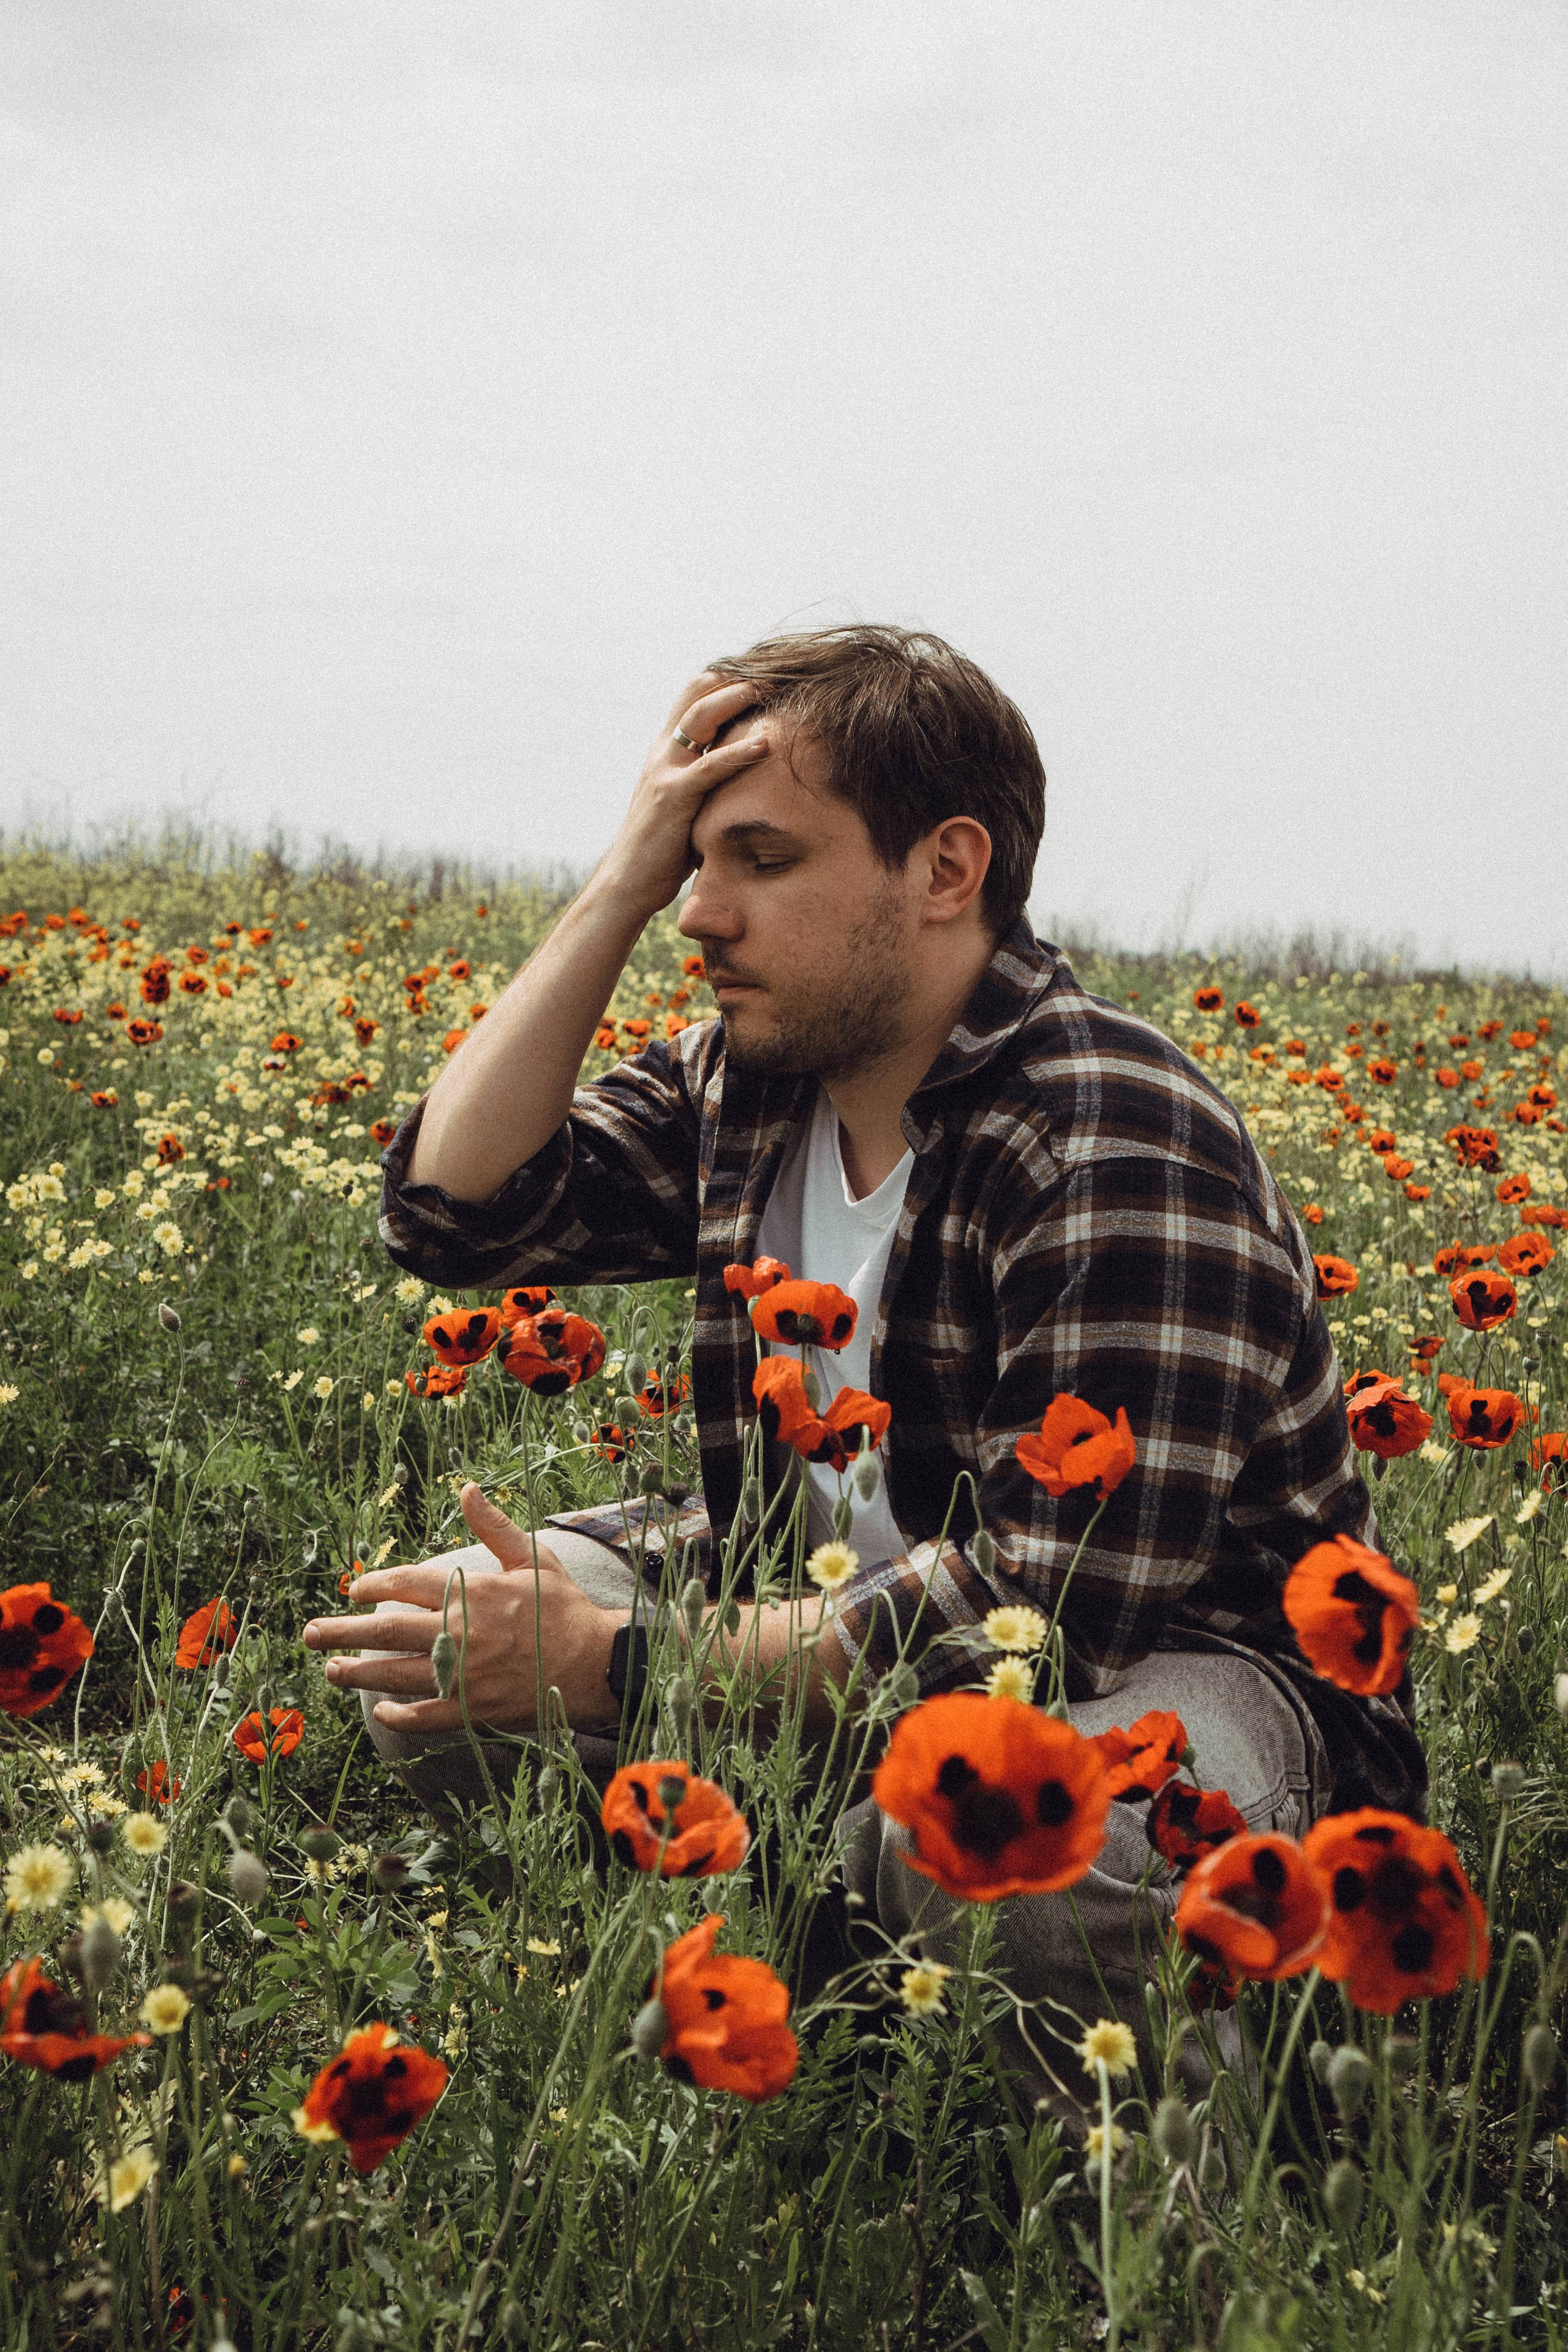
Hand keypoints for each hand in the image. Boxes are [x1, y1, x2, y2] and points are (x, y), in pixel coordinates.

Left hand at [301, 1484, 627, 1734]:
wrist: (594, 1661)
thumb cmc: (563, 1607)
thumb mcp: (532, 1557)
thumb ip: (493, 1525)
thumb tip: (466, 1487)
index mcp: (471, 1591)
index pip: (405, 1584)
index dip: (372, 1585)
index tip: (354, 1589)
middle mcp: (460, 1631)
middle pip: (385, 1629)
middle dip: (342, 1630)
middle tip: (309, 1633)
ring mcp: (463, 1674)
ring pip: (395, 1673)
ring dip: (357, 1672)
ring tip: (330, 1670)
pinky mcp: (473, 1710)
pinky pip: (424, 1715)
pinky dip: (398, 1715)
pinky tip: (381, 1713)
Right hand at [598, 670, 770, 916]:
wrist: (627, 882)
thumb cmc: (661, 849)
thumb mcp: (684, 804)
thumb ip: (704, 783)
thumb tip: (739, 779)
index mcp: (665, 751)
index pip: (692, 697)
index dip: (725, 679)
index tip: (761, 673)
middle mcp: (662, 752)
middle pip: (697, 694)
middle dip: (735, 679)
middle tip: (774, 673)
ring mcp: (665, 771)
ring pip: (701, 718)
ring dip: (737, 699)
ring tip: (771, 690)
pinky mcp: (673, 797)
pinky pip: (710, 767)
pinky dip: (739, 752)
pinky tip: (766, 743)